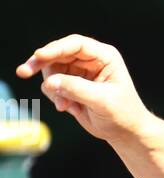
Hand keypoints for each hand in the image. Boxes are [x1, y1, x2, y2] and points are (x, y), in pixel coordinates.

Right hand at [15, 34, 149, 144]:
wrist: (125, 132)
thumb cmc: (123, 113)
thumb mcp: (102, 101)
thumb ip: (76, 89)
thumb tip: (50, 82)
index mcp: (104, 56)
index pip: (76, 45)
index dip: (56, 48)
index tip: (39, 56)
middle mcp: (89, 61)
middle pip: (58, 53)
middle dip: (41, 63)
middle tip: (24, 72)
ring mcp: (78, 73)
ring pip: (51, 70)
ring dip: (52, 88)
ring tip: (64, 105)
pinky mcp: (70, 86)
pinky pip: (52, 86)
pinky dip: (55, 97)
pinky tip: (67, 108)